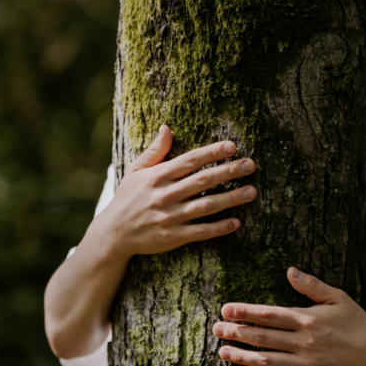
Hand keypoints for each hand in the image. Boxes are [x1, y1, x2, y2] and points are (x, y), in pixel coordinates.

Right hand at [88, 125, 257, 258]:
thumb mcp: (135, 171)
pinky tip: (236, 222)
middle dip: (228, 171)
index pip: (189, 160)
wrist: (113, 234)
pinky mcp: (173, 237)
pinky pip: (200, 232)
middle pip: (202, 181)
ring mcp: (170, 217)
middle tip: (251, 165)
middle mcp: (165, 195)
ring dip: (230, 199)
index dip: (211, 152)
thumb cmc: (127, 199)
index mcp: (157, 177)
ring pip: (205, 206)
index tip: (232, 146)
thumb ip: (154, 151)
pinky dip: (218, 228)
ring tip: (252, 192)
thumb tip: (167, 128)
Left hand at [212, 267, 365, 365]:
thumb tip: (290, 271)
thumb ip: (312, 286)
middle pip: (262, 337)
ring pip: (267, 361)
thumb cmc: (356, 323)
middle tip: (216, 330)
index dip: (245, 312)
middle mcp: (303, 341)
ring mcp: (306, 363)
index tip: (225, 310)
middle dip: (236, 332)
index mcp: (307, 319)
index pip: (269, 314)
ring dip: (243, 357)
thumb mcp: (338, 298)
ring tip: (223, 353)